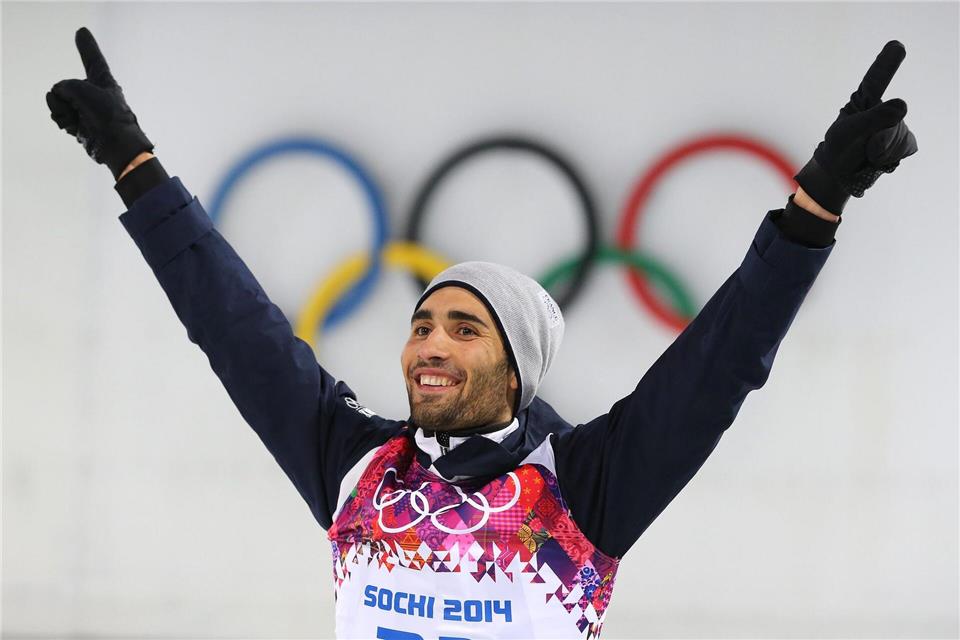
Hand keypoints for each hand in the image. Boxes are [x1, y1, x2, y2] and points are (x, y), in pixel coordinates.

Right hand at [46, 27, 153, 179]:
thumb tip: (61, 100)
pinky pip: (59, 115)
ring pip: (59, 101)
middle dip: (66, 95)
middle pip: (66, 85)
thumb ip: (65, 86)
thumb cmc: (107, 114)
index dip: (86, 46)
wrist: (116, 145)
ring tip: (80, 117)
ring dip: (63, 109)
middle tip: (85, 107)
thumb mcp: (81, 89)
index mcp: (103, 79)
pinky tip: (74, 126)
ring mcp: (85, 107)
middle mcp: (94, 92)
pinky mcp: (79, 122)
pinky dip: (63, 120)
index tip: (82, 32)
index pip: (92, 58)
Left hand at [795, 40, 917, 213]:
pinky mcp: (903, 140)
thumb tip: (902, 106)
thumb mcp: (847, 133)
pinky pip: (906, 147)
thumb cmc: (839, 147)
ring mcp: (895, 123)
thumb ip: (872, 119)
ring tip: (867, 154)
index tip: (896, 46)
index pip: (876, 79)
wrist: (841, 173)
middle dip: (878, 141)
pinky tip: (880, 158)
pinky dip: (891, 158)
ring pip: (899, 137)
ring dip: (882, 152)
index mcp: (864, 99)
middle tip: (862, 148)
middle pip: (893, 121)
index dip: (886, 63)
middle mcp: (883, 107)